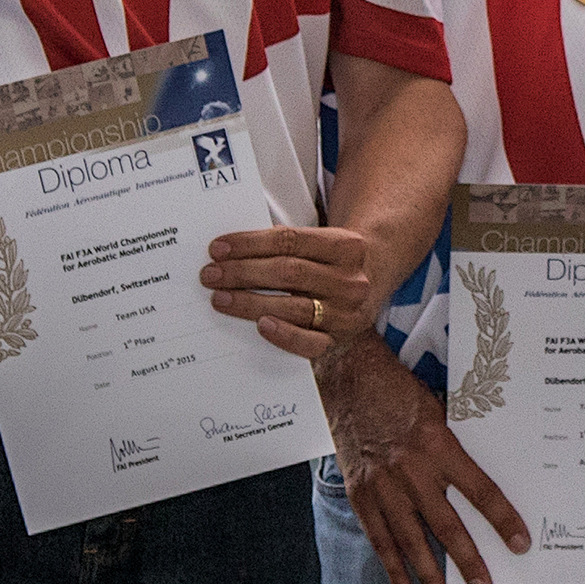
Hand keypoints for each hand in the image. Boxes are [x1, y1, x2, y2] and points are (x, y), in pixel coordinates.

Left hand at [204, 224, 384, 361]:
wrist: (374, 280)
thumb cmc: (332, 260)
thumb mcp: (323, 241)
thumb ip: (288, 244)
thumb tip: (233, 251)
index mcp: (346, 246)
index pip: (290, 240)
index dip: (250, 243)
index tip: (218, 248)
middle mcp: (351, 279)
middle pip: (288, 272)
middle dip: (243, 273)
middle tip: (210, 274)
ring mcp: (347, 312)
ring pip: (293, 306)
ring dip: (250, 302)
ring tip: (220, 298)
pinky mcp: (340, 339)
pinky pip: (309, 343)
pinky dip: (284, 335)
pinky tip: (260, 325)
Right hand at [317, 338, 528, 583]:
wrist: (349, 373)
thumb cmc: (399, 388)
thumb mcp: (438, 408)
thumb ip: (454, 445)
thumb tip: (478, 476)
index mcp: (438, 443)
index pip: (480, 490)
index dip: (502, 519)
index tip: (520, 543)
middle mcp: (411, 468)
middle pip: (446, 524)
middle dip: (468, 560)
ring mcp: (382, 483)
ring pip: (409, 539)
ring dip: (428, 574)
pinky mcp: (360, 491)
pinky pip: (377, 536)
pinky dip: (390, 566)